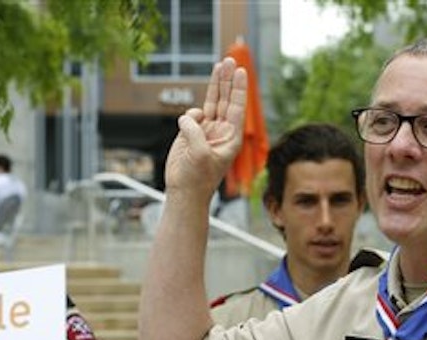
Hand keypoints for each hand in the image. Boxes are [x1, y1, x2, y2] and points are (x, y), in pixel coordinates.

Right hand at [164, 57, 247, 201]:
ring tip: (219, 65)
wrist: (184, 192)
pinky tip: (188, 127)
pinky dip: (190, 116)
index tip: (242, 72)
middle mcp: (221, 132)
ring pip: (212, 102)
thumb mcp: (199, 154)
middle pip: (226, 99)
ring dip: (215, 84)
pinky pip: (191, 116)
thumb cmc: (197, 178)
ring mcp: (206, 131)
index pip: (237, 107)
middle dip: (228, 80)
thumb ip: (195, 131)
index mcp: (230, 138)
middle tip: (230, 61)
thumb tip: (188, 117)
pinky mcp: (192, 134)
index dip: (239, 89)